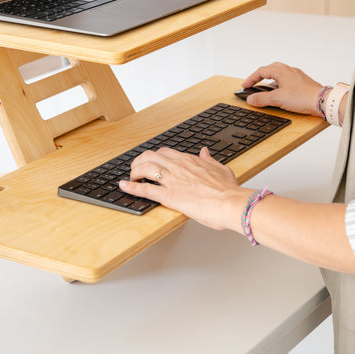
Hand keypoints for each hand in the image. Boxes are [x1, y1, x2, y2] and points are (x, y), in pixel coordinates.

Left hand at [119, 146, 244, 230]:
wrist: (231, 203)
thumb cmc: (228, 191)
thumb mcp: (221, 169)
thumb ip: (210, 159)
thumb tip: (206, 151)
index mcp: (189, 160)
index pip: (165, 152)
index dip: (155, 157)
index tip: (151, 162)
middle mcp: (178, 166)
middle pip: (150, 156)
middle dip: (139, 161)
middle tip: (136, 170)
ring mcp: (172, 180)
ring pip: (144, 168)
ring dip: (134, 172)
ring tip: (130, 178)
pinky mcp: (169, 196)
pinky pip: (145, 190)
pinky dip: (131, 188)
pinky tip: (123, 187)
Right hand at [242, 62, 322, 115]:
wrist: (323, 101)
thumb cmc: (304, 97)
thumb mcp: (278, 99)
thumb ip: (262, 98)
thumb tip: (250, 98)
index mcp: (282, 71)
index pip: (261, 71)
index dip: (251, 78)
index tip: (245, 85)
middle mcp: (289, 70)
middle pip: (270, 69)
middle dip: (260, 76)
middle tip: (253, 84)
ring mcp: (297, 76)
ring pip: (280, 74)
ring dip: (270, 80)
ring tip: (265, 90)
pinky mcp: (302, 83)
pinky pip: (287, 80)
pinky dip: (279, 84)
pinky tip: (280, 93)